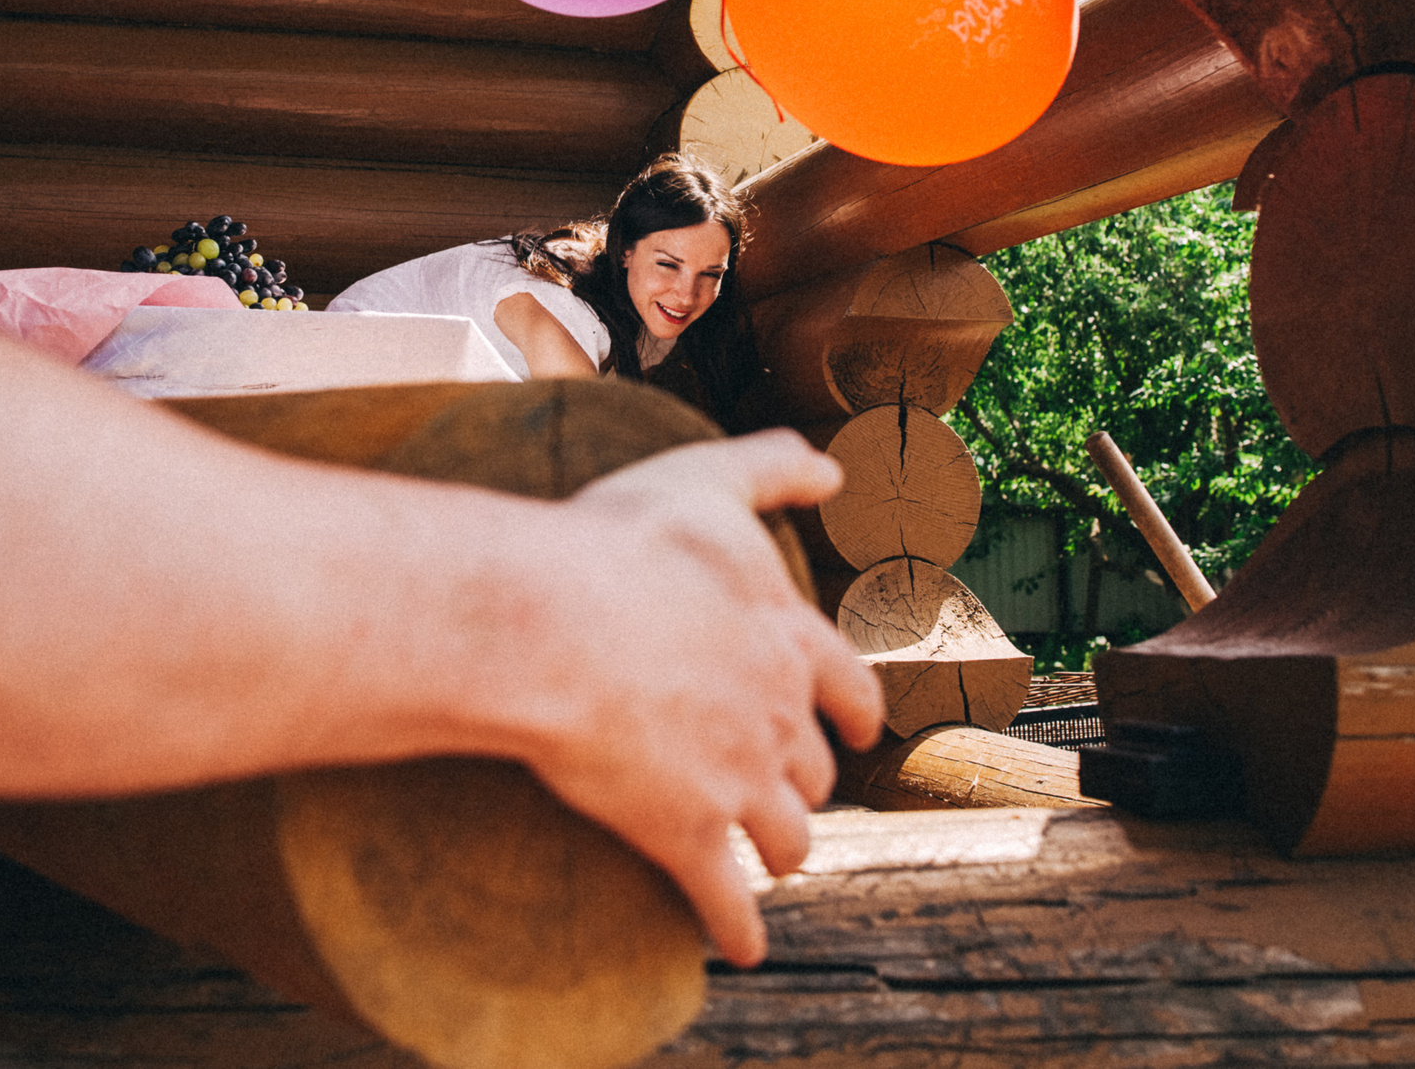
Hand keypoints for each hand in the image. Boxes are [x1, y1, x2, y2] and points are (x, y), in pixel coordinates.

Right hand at [515, 431, 884, 965]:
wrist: (553, 625)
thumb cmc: (618, 546)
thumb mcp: (703, 480)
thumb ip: (772, 467)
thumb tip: (836, 467)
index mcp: (787, 636)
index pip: (845, 683)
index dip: (855, 710)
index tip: (861, 729)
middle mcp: (778, 714)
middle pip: (814, 767)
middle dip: (808, 784)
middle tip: (794, 795)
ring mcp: (738, 779)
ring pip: (786, 835)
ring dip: (785, 853)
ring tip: (773, 864)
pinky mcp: (687, 833)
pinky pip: (725, 899)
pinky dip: (738, 928)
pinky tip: (743, 947)